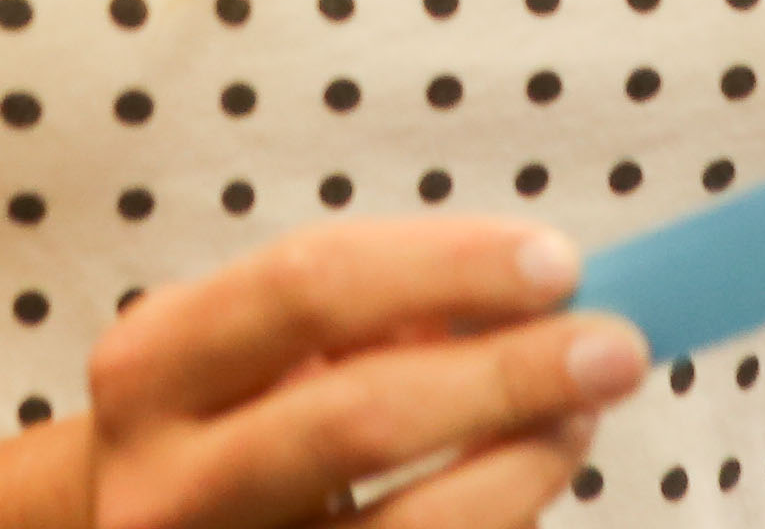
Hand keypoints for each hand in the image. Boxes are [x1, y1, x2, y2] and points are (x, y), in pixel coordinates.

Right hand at [78, 215, 648, 528]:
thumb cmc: (229, 425)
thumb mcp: (256, 352)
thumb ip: (365, 318)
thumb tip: (526, 300)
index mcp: (149, 366)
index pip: (307, 288)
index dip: (444, 266)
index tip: (556, 261)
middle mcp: (162, 484)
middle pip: (357, 419)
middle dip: (504, 374)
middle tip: (614, 346)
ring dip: (518, 467)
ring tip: (578, 419)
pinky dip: (496, 522)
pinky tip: (528, 482)